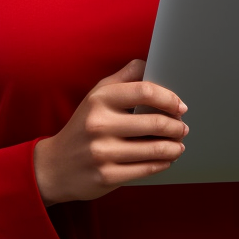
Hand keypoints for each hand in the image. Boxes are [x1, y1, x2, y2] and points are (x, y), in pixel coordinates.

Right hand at [32, 59, 187, 206]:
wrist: (55, 166)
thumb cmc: (83, 126)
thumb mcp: (96, 96)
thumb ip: (123, 78)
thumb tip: (149, 63)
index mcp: (99, 100)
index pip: (145, 91)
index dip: (169, 98)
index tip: (180, 106)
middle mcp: (99, 124)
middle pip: (156, 123)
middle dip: (177, 127)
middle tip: (183, 128)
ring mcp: (102, 152)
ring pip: (156, 149)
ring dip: (175, 147)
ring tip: (179, 145)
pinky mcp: (107, 176)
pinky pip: (147, 169)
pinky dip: (163, 163)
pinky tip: (167, 159)